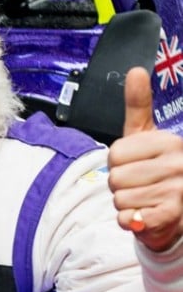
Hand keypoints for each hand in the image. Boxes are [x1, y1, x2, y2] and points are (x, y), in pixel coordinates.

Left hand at [107, 67, 182, 251]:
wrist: (177, 211)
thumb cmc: (157, 170)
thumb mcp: (148, 136)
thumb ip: (139, 106)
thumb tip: (135, 71)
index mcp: (170, 142)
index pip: (115, 154)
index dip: (118, 163)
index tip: (135, 164)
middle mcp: (178, 164)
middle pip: (115, 178)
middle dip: (120, 185)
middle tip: (140, 185)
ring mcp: (177, 190)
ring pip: (119, 198)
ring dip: (125, 202)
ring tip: (144, 198)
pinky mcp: (170, 215)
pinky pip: (126, 217)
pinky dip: (129, 220)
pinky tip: (144, 214)